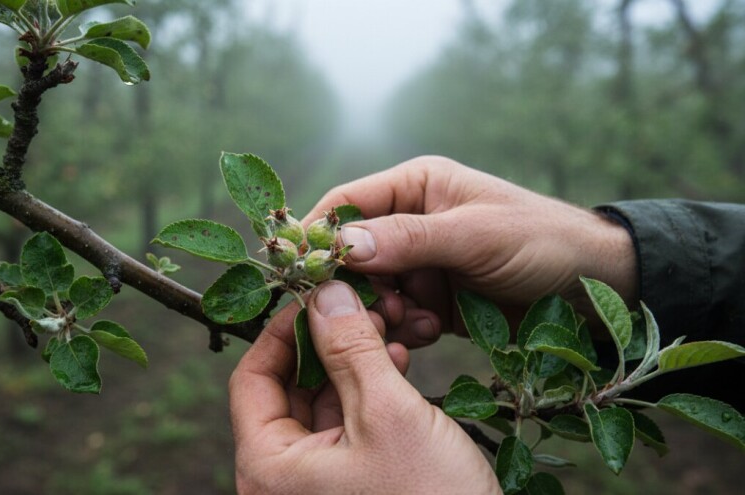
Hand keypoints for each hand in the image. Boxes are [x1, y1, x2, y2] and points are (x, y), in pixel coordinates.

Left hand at [229, 281, 500, 493]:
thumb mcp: (388, 414)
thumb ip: (351, 348)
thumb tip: (324, 293)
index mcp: (268, 468)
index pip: (251, 378)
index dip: (283, 331)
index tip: (318, 297)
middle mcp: (282, 479)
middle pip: (288, 387)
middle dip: (327, 343)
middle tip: (362, 309)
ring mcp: (316, 484)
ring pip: (323, 402)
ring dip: (353, 362)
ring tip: (387, 331)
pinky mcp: (351, 484)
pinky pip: (347, 424)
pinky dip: (368, 391)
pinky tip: (398, 363)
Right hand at [304, 156, 636, 340]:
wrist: (597, 287)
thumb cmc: (542, 240)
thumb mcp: (476, 234)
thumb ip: (409, 238)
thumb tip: (342, 245)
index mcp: (416, 186)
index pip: (346, 204)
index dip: (317, 235)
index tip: (296, 270)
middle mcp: (411, 222)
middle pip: (352, 255)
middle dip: (355, 286)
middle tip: (370, 312)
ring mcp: (422, 265)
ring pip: (372, 291)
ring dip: (383, 312)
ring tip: (415, 322)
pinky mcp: (434, 300)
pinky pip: (399, 316)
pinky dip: (405, 329)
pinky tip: (430, 332)